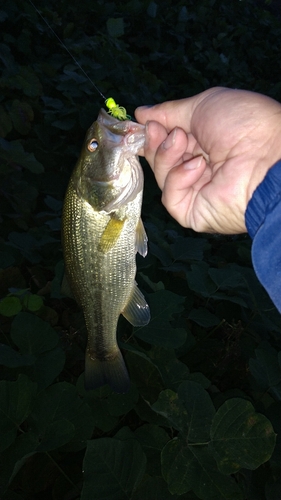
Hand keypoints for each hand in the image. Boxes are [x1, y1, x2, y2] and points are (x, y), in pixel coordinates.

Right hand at [135, 87, 280, 232]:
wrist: (266, 157)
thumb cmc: (243, 125)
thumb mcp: (203, 106)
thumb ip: (170, 111)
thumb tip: (141, 113)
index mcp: (205, 143)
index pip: (168, 142)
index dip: (153, 133)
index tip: (142, 122)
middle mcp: (200, 168)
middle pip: (161, 159)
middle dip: (156, 143)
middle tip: (156, 129)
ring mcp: (197, 192)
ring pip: (163, 177)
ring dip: (166, 156)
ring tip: (181, 141)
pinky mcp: (194, 214)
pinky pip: (171, 198)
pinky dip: (178, 179)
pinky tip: (197, 166)